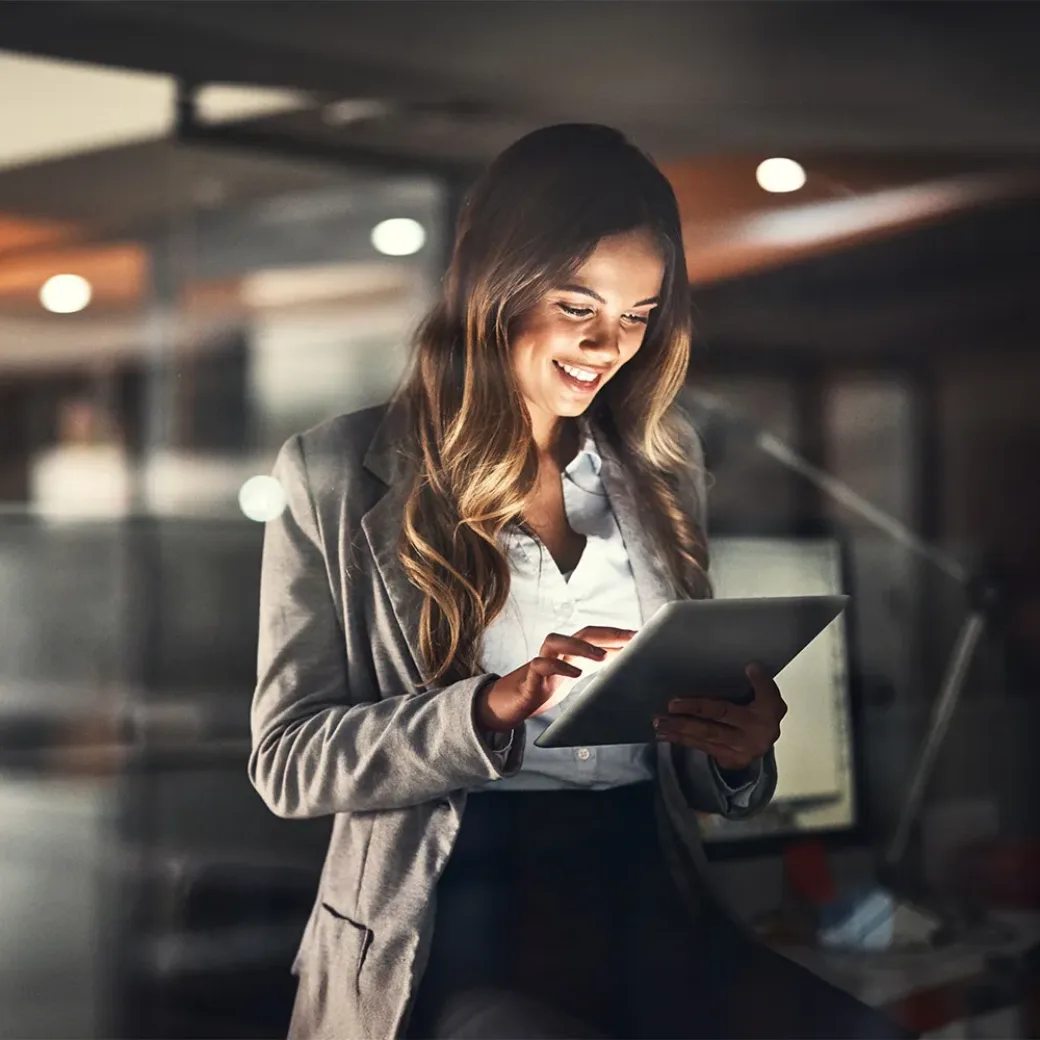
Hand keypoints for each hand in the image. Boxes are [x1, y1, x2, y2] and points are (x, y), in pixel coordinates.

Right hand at [476, 626, 635, 732]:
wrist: (507, 704)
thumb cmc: (542, 688)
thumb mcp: (572, 677)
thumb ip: (593, 669)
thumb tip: (625, 665)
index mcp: (570, 652)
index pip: (596, 636)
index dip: (618, 634)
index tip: (642, 636)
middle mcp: (556, 652)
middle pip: (582, 632)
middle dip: (607, 633)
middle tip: (631, 639)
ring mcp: (541, 662)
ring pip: (556, 640)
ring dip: (580, 645)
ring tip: (602, 656)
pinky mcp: (529, 677)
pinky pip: (540, 664)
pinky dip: (558, 666)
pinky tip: (574, 674)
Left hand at [652, 663, 786, 771]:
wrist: (770, 740)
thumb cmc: (765, 712)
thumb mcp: (770, 695)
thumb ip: (761, 683)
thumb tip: (751, 666)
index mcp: (760, 718)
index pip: (723, 712)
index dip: (698, 707)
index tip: (674, 702)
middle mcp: (749, 738)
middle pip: (710, 729)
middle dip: (684, 722)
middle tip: (663, 714)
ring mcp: (738, 752)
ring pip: (704, 741)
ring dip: (680, 733)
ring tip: (659, 724)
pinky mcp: (730, 761)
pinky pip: (704, 750)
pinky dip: (685, 742)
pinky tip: (668, 736)